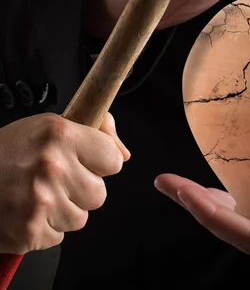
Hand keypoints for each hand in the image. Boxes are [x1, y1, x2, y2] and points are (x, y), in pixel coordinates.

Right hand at [0, 113, 128, 253]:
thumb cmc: (7, 153)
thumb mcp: (49, 127)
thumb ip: (97, 132)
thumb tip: (124, 155)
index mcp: (61, 135)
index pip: (113, 159)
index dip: (100, 162)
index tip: (84, 160)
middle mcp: (52, 166)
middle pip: (100, 193)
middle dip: (81, 189)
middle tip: (55, 180)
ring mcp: (40, 201)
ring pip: (81, 217)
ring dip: (64, 210)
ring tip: (38, 195)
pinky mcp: (29, 231)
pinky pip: (58, 236)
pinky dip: (44, 228)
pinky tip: (26, 211)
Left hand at [154, 166, 249, 283]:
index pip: (248, 237)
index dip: (211, 215)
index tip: (181, 191)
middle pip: (238, 232)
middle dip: (200, 209)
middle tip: (167, 182)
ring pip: (247, 223)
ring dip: (214, 205)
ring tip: (182, 186)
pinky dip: (239, 199)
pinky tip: (226, 183)